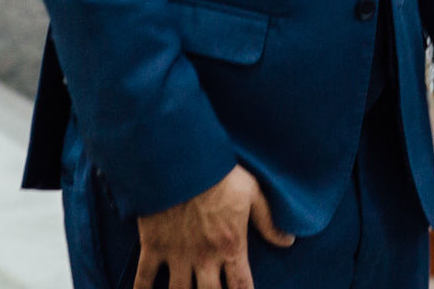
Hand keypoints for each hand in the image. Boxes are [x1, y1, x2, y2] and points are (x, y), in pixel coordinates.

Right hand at [133, 164, 291, 288]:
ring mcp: (176, 253)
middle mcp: (204, 257)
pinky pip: (144, 277)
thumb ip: (268, 221)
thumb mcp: (251, 193)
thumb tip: (288, 241)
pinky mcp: (153, 245)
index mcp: (231, 246)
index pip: (241, 287)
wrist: (180, 157)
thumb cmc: (218, 172)